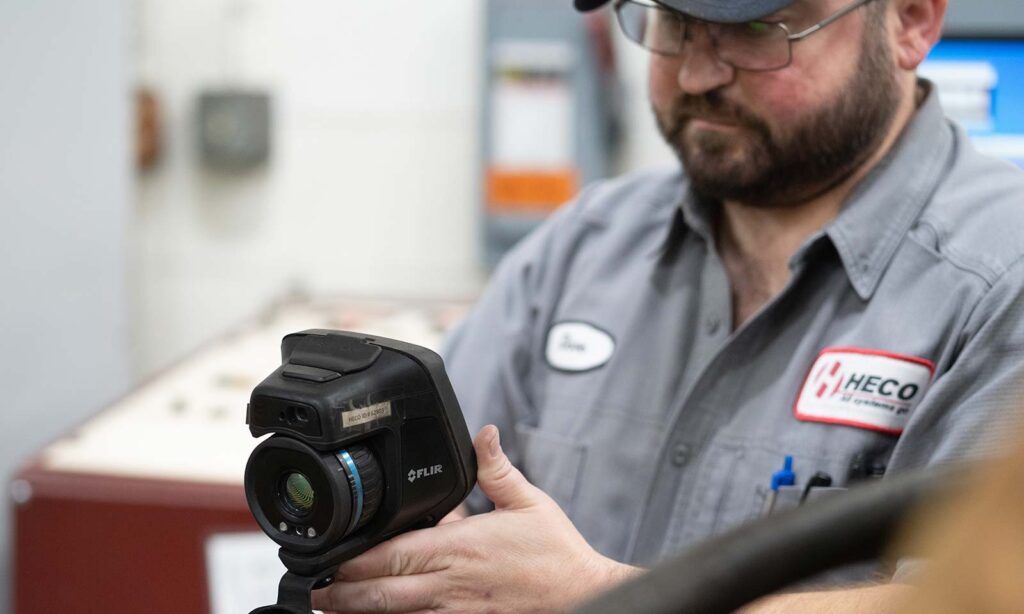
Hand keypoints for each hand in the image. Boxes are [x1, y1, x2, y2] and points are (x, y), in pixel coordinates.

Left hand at [312, 425, 639, 612]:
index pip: (394, 552)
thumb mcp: (529, 503)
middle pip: (382, 590)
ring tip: (328, 609)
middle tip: (310, 589)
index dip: (354, 558)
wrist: (584, 598)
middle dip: (342, 591)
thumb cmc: (555, 556)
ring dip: (359, 613)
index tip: (328, 556)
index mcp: (460, 546)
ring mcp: (455, 611)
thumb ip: (497, 469)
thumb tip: (483, 434)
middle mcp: (450, 582)